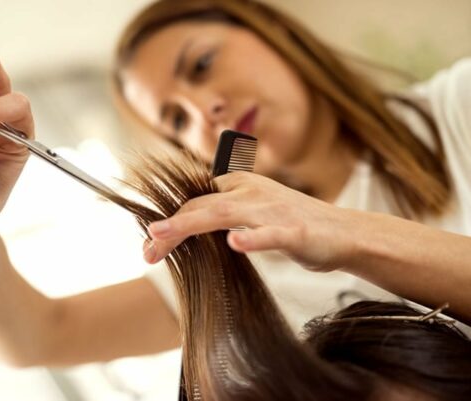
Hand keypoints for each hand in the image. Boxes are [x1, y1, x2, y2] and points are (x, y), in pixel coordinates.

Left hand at [143, 171, 357, 271]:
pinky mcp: (295, 231)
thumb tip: (186, 222)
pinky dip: (252, 238)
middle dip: (168, 229)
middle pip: (200, 207)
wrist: (344, 232)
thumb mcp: (252, 211)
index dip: (168, 223)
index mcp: (239, 186)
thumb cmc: (293, 224)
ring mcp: (272, 210)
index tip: (148, 246)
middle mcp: (251, 192)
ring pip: (224, 215)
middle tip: (144, 252)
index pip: (194, 203)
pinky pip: (270, 234)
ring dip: (189, 225)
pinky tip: (234, 243)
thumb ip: (222, 211)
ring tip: (161, 235)